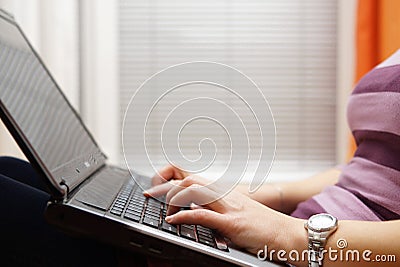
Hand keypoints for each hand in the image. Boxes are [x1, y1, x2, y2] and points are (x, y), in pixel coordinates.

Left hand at [144, 166, 304, 255]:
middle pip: (190, 181)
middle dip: (166, 186)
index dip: (174, 181)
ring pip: (194, 192)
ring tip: (161, 208)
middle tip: (151, 195)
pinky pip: (204, 215)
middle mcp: (226, 196)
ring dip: (173, 198)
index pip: (195, 179)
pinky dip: (184, 215)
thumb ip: (221, 213)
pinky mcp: (233, 223)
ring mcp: (229, 208)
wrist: (290, 234)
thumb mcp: (240, 216)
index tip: (159, 187)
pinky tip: (173, 220)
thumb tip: (202, 217)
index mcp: (226, 194)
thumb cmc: (267, 228)